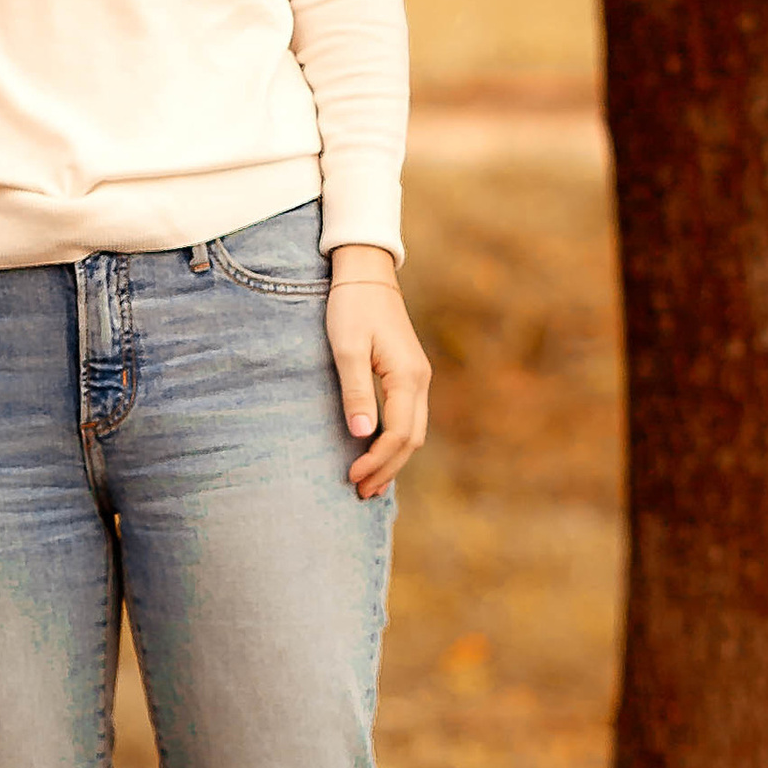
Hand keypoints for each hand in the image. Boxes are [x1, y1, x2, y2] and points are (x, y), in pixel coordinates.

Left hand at [325, 251, 430, 497]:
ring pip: (413, 432)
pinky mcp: (409, 374)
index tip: (351, 477)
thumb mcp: (347, 348)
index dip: (376, 460)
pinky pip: (408, 419)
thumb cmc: (352, 308)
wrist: (366, 275)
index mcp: (408, 377)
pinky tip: (380, 454)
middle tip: (360, 492)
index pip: (398, 434)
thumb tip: (360, 434)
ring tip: (370, 485)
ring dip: (393, 460)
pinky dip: (396, 442)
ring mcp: (418, 378)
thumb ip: (355, 391)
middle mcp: (420, 381)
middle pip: (411, 440)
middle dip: (387, 468)